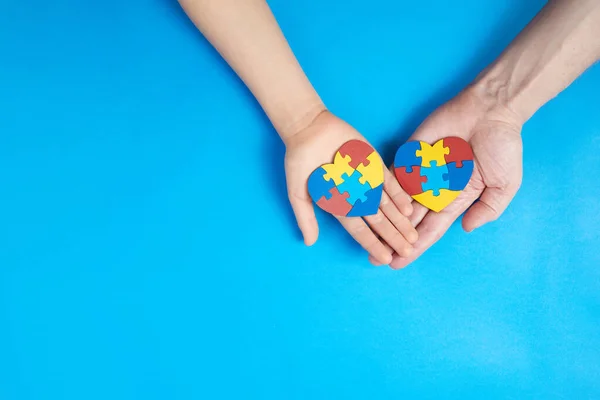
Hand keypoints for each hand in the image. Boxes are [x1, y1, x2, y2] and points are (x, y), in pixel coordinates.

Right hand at [284, 110, 417, 264]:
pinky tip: (409, 208)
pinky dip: (399, 194)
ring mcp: (366, 180)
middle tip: (408, 251)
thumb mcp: (297, 192)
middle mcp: (355, 196)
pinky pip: (389, 181)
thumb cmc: (300, 162)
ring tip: (413, 236)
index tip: (385, 259)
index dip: (372, 244)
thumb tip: (310, 243)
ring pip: (387, 204)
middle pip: (378, 221)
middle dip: (393, 237)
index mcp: (339, 205)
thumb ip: (305, 217)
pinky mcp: (374, 163)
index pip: (359, 230)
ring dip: (400, 220)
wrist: (308, 129)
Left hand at [372, 89, 523, 268]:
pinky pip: (392, 174)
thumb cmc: (501, 147)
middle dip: (391, 239)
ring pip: (395, 202)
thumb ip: (488, 209)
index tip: (397, 263)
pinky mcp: (410, 153)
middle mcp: (433, 190)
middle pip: (407, 221)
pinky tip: (366, 205)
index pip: (430, 230)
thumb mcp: (504, 185)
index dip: (414, 247)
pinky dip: (379, 189)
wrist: (490, 110)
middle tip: (372, 257)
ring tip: (365, 237)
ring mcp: (420, 172)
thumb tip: (466, 229)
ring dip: (381, 220)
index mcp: (454, 200)